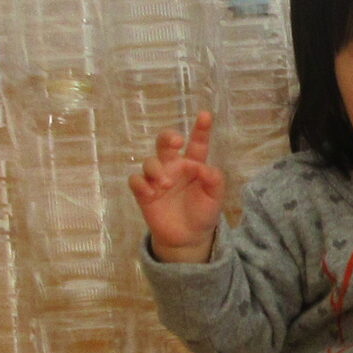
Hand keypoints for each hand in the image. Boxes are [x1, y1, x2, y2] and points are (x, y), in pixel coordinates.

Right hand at [128, 110, 226, 263]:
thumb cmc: (203, 213)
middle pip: (164, 143)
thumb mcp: (215, 198)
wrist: (188, 238)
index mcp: (194, 164)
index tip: (205, 115)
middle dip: (167, 137)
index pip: (197, 143)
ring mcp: (157, 178)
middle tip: (175, 142)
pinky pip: (137, 181)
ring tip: (166, 184)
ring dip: (156, 169)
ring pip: (150, 161)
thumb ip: (214, 181)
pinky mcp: (144, 193)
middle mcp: (174, 166)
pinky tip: (151, 192)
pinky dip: (141, 183)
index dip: (201, 129)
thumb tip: (206, 168)